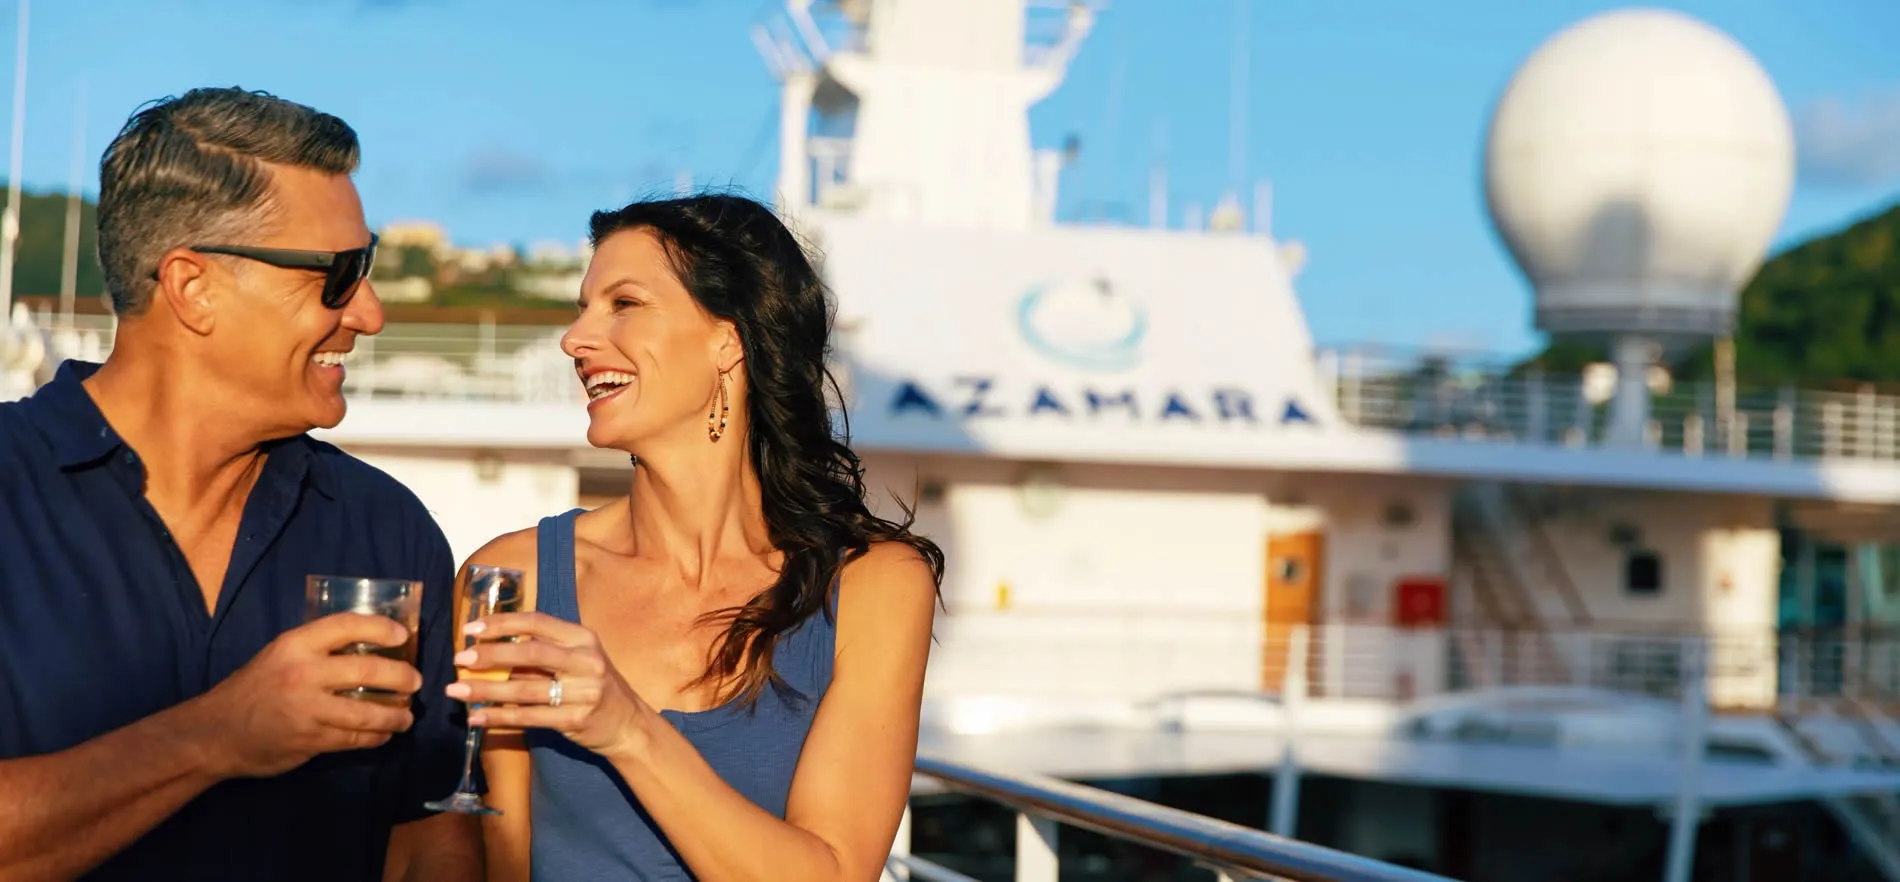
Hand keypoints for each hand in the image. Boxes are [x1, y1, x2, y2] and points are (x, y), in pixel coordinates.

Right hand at [186, 612, 421, 778]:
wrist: (217, 732)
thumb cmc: (255, 687)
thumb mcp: (280, 655)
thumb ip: (318, 648)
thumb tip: (372, 644)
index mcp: (295, 645)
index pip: (346, 625)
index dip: (380, 627)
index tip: (402, 636)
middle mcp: (303, 674)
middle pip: (367, 671)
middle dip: (401, 677)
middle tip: (415, 682)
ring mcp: (307, 710)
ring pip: (366, 712)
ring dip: (395, 715)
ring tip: (406, 716)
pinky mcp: (310, 740)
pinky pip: (354, 738)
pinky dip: (375, 737)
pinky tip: (383, 734)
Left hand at [446, 612, 648, 759]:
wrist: (628, 724)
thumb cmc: (594, 686)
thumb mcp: (577, 660)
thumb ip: (543, 653)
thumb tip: (490, 648)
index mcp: (583, 638)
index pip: (538, 622)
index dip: (503, 623)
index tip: (471, 628)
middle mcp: (586, 661)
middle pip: (531, 652)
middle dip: (491, 654)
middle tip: (461, 658)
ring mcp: (584, 691)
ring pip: (525, 689)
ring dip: (486, 690)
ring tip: (456, 691)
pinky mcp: (576, 720)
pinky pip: (530, 717)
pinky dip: (500, 716)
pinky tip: (477, 717)